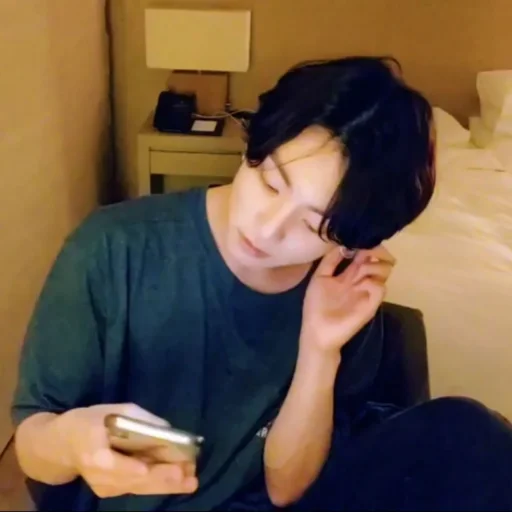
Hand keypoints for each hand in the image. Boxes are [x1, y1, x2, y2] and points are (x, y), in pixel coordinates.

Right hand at [58, 403, 197, 497]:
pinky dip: (158, 484)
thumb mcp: (112, 410)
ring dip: (166, 484)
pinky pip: (137, 488)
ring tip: (191, 481)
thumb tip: (166, 429)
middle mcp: (98, 476)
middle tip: (187, 475)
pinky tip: (180, 481)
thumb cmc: (89, 422)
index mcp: (93, 453)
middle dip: (161, 478)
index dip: (130, 467)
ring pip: (138, 487)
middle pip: (132, 480)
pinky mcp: (111, 491)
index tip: (147, 468)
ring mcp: (104, 487)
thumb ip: (138, 419)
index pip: (110, 464)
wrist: (61, 446)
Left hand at [301, 245, 395, 355]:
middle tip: (370, 252)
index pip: (364, 255)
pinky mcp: (371, 304)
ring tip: (363, 269)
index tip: (363, 240)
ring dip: (375, 265)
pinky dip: (374, 282)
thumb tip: (343, 243)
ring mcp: (367, 292)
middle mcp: (361, 281)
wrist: (318, 332)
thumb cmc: (316, 306)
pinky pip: (380, 288)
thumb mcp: (320, 278)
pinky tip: (363, 283)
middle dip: (377, 251)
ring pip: (384, 271)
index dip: (367, 246)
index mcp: (348, 275)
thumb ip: (330, 260)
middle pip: (378, 260)